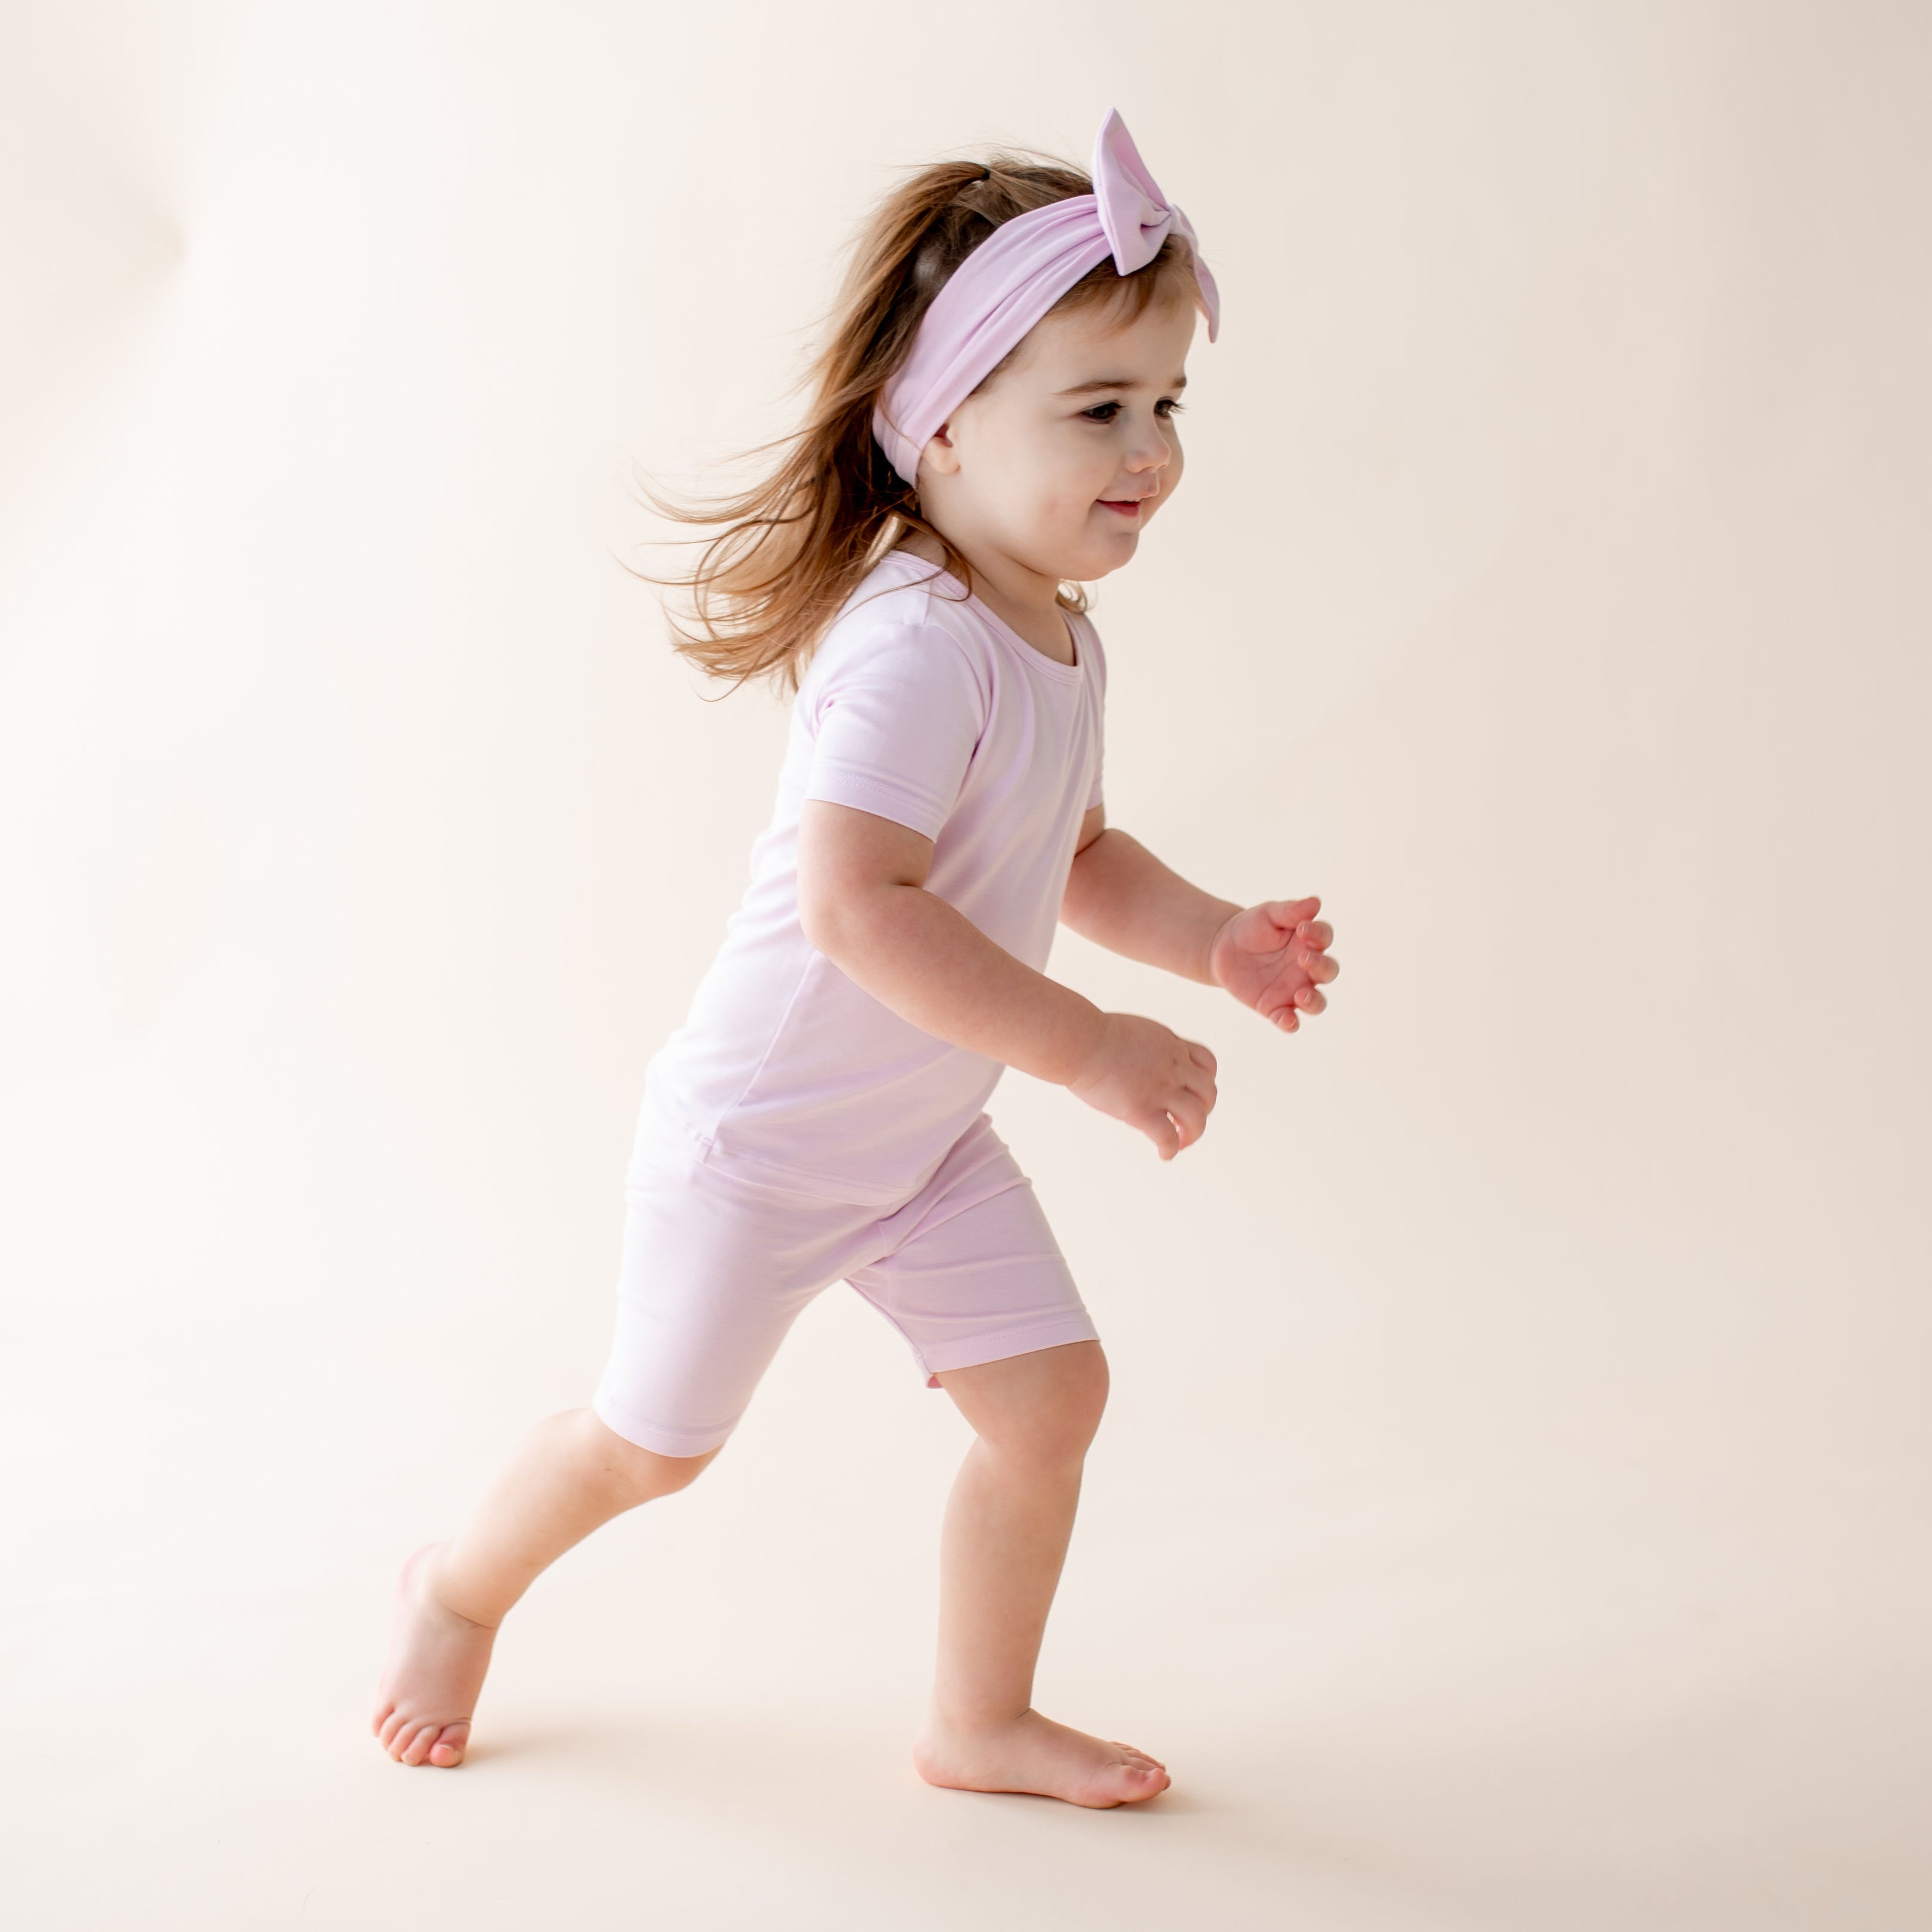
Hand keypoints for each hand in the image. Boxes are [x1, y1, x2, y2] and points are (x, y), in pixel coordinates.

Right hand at [1066, 1013, 1218, 1160]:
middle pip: (1208, 1092)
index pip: (1207, 1063)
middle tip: (1187, 1122)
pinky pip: (1168, 1137)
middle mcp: (1172, 1066)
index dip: (1206, 1081)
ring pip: (1196, 1117)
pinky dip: (1171, 1149)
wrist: (1079, 1042)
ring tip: (1182, 1141)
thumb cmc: (1091, 1036)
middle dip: (1204, 1110)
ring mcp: (1159, 1088)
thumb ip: (1144, 1049)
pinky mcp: (1141, 1109)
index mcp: (1170, 1045)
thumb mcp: (1132, 1033)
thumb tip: (1134, 1063)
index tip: (1193, 1093)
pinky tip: (1164, 1154)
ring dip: (1194, 1133)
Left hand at [1208, 896, 1337, 1032]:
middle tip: (1303, 959)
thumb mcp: (1268, 914)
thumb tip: (1316, 903)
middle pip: (1328, 971)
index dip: (1319, 935)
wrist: (1221, 947)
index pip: (1325, 938)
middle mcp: (1306, 968)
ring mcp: (1293, 990)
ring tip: (1301, 994)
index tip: (1302, 929)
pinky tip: (1286, 1019)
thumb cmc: (1251, 927)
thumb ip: (1291, 911)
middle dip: (1321, 967)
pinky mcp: (1275, 1007)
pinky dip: (1290, 1023)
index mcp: (1309, 942)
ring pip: (1317, 1002)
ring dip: (1314, 1001)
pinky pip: (1289, 1020)